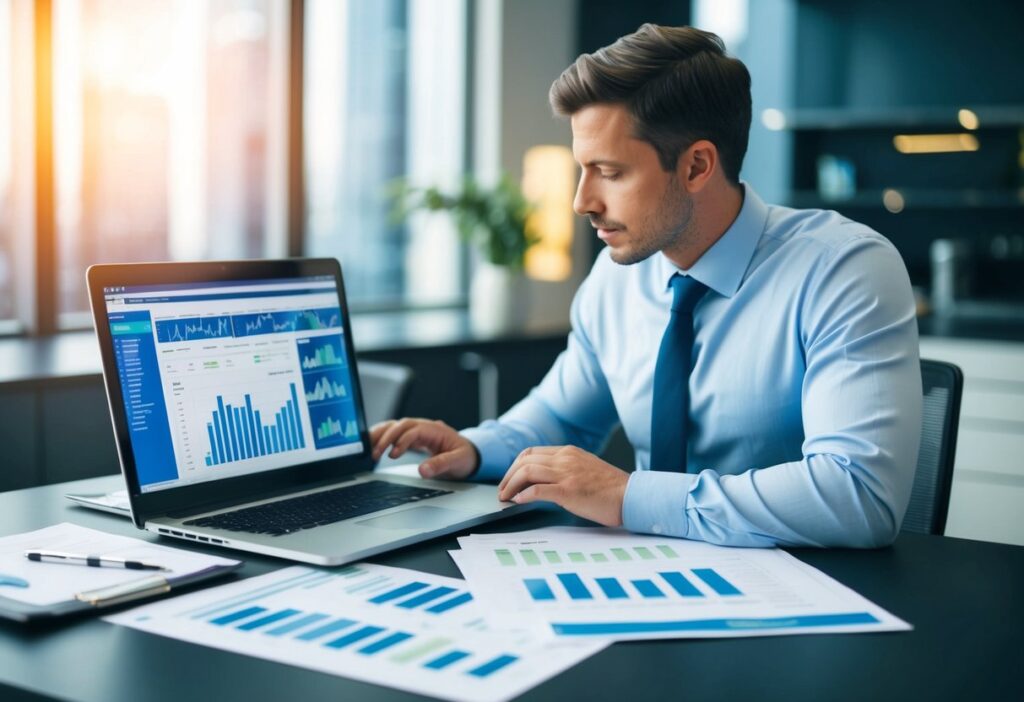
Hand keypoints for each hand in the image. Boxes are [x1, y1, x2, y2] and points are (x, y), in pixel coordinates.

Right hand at [370, 418, 479, 480]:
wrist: (469, 455)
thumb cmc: (465, 457)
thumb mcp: (457, 462)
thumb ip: (441, 465)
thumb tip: (422, 471)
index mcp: (435, 430)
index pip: (413, 430)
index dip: (401, 441)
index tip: (393, 455)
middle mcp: (424, 427)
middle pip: (400, 425)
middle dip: (386, 437)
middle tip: (374, 454)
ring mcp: (417, 430)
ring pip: (394, 426)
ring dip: (380, 435)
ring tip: (368, 449)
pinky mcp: (412, 437)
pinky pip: (394, 433)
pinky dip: (382, 437)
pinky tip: (372, 446)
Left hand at [497, 446, 628, 526]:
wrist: (631, 496)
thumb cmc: (612, 488)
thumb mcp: (586, 469)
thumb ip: (567, 469)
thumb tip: (545, 482)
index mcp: (569, 452)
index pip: (532, 453)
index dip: (515, 466)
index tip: (509, 479)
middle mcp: (565, 458)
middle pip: (524, 460)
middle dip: (508, 476)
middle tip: (502, 491)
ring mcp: (567, 473)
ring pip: (527, 471)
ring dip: (511, 485)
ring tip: (505, 498)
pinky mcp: (569, 490)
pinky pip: (538, 489)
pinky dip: (524, 495)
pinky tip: (518, 502)